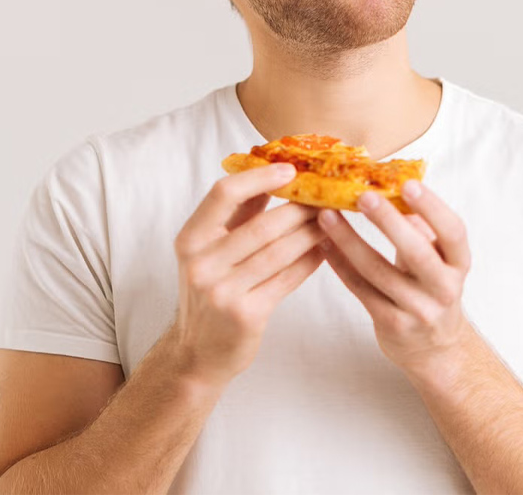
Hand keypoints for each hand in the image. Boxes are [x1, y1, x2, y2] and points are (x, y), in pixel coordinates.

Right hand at [168, 164, 324, 388]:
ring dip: (310, 232)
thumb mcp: (209, 250)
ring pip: (279, 251)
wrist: (197, 353)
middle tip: (325, 195)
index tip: (289, 169)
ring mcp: (223, 291)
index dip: (259, 177)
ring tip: (331, 218)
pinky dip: (310, 260)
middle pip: (261, 224)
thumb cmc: (208, 293)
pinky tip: (325, 248)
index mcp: (190, 239)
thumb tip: (270, 175)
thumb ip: (237, 215)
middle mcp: (201, 264)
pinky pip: (288, 278)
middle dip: (299, 207)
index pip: (223, 194)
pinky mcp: (246, 314)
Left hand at [317, 181, 472, 375]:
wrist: (435, 349)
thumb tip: (394, 186)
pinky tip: (325, 245)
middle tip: (362, 196)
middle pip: (416, 251)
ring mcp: (419, 310)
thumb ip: (421, 227)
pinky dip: (341, 265)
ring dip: (349, 241)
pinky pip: (361, 290)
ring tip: (326, 216)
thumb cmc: (431, 289)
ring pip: (378, 271)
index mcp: (458, 264)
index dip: (432, 207)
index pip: (453, 232)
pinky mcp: (393, 325)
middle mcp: (444, 288)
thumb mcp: (437, 259)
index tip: (408, 183)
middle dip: (387, 221)